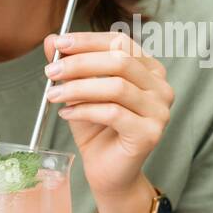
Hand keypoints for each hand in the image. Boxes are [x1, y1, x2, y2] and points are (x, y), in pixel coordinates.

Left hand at [42, 30, 173, 196]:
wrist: (107, 171)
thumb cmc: (97, 130)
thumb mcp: (79, 91)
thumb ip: (70, 65)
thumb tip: (52, 40)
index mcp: (149, 70)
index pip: (121, 42)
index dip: (88, 40)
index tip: (59, 43)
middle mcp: (161, 87)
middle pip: (120, 61)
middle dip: (80, 63)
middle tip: (51, 71)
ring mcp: (159, 111)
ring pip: (116, 87)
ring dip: (78, 88)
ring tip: (54, 94)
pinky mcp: (150, 133)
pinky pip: (113, 113)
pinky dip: (85, 110)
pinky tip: (66, 113)